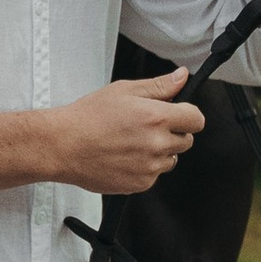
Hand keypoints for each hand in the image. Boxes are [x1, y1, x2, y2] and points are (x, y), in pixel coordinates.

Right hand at [55, 69, 199, 192]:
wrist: (64, 146)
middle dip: (172, 132)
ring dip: (159, 151)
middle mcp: (157, 144)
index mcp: (156, 117)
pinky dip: (145, 167)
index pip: (196, 119)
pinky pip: (154, 175)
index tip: (177, 114)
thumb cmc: (88, 117)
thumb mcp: (124, 90)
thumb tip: (181, 77)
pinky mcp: (140, 184)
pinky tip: (125, 156)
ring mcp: (150, 167)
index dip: (187, 114)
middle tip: (145, 126)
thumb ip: (159, 86)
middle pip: (186, 140)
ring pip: (171, 159)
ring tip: (131, 142)